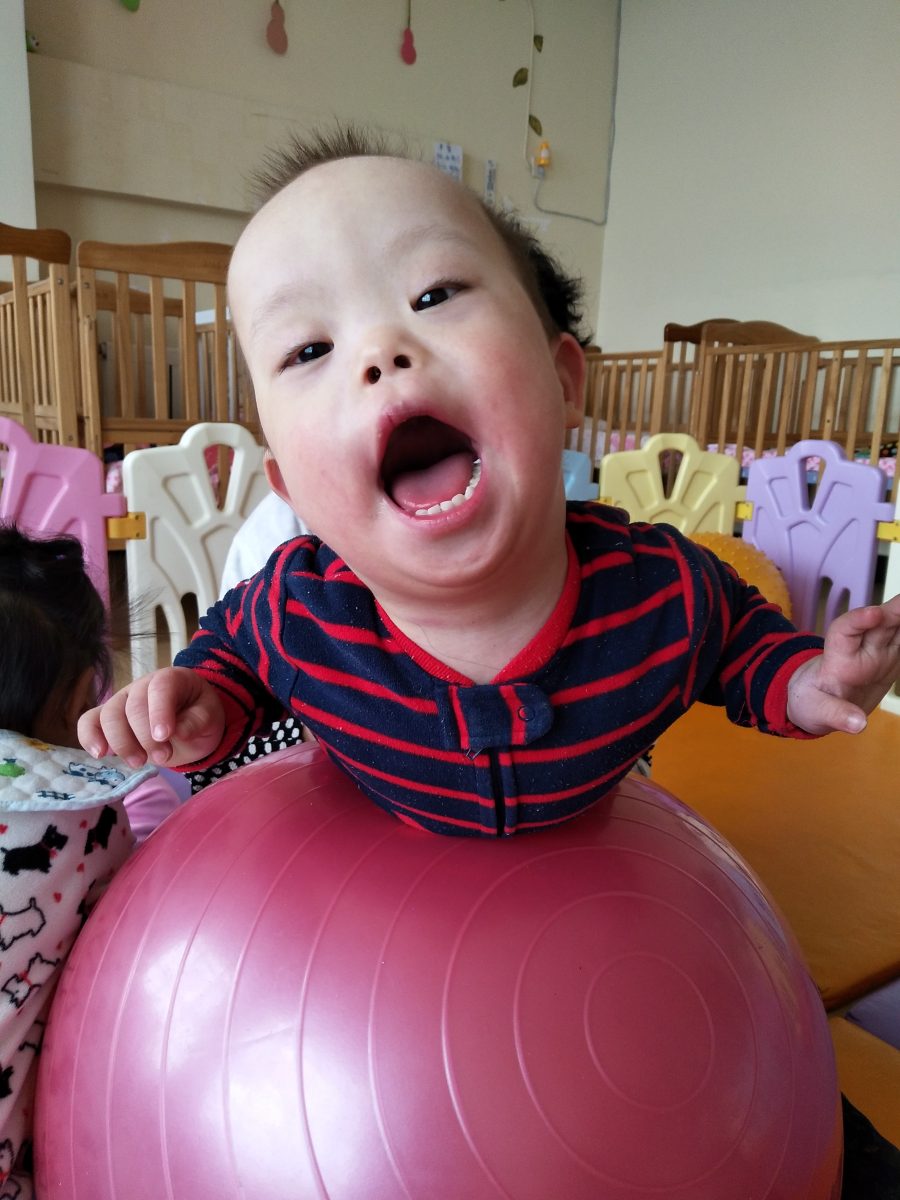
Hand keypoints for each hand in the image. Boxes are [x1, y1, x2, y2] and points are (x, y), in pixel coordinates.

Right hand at [78, 666, 225, 767]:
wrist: (189, 722)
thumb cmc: (199, 715)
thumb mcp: (210, 717)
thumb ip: (198, 721)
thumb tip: (179, 731)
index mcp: (171, 678)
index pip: (161, 688)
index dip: (160, 712)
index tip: (164, 736)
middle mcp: (142, 685)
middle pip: (133, 706)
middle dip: (145, 736)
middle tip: (163, 758)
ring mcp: (122, 699)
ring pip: (109, 715)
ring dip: (121, 742)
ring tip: (138, 763)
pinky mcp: (107, 717)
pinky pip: (89, 721)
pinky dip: (89, 737)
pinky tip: (100, 754)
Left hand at [786, 595, 899, 734]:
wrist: (821, 697)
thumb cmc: (813, 700)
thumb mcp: (818, 711)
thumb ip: (836, 715)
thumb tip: (858, 725)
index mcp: (839, 659)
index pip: (844, 631)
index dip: (858, 620)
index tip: (875, 614)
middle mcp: (861, 648)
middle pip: (880, 622)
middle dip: (897, 610)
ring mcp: (880, 651)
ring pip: (898, 627)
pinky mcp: (893, 657)